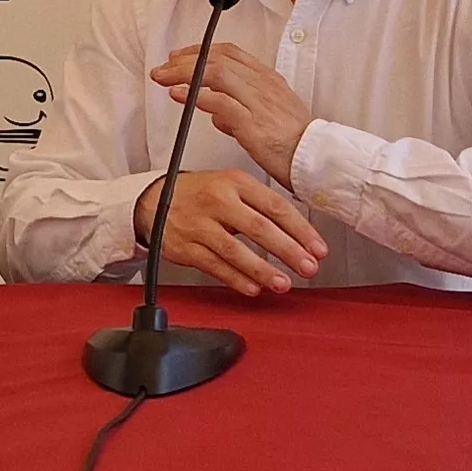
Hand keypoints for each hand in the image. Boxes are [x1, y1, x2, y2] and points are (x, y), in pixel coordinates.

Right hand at [134, 169, 326, 296]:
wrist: (154, 200)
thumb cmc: (200, 194)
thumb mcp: (231, 185)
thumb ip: (261, 204)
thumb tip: (298, 232)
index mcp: (235, 182)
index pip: (275, 206)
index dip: (300, 230)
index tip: (317, 248)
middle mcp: (218, 201)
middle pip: (259, 228)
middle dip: (288, 251)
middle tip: (308, 267)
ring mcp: (200, 225)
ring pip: (236, 251)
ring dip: (263, 270)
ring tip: (283, 284)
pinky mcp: (185, 247)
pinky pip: (214, 266)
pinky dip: (235, 279)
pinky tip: (253, 288)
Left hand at [151, 44, 314, 189]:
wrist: (316, 160)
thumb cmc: (294, 143)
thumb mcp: (269, 118)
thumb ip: (242, 111)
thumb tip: (217, 115)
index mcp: (267, 80)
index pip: (229, 53)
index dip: (201, 52)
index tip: (180, 57)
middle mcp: (261, 84)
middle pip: (216, 59)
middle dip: (184, 61)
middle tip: (163, 68)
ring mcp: (257, 101)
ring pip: (214, 73)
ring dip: (183, 73)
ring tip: (163, 78)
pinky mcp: (252, 123)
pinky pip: (219, 101)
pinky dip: (194, 95)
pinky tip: (178, 95)